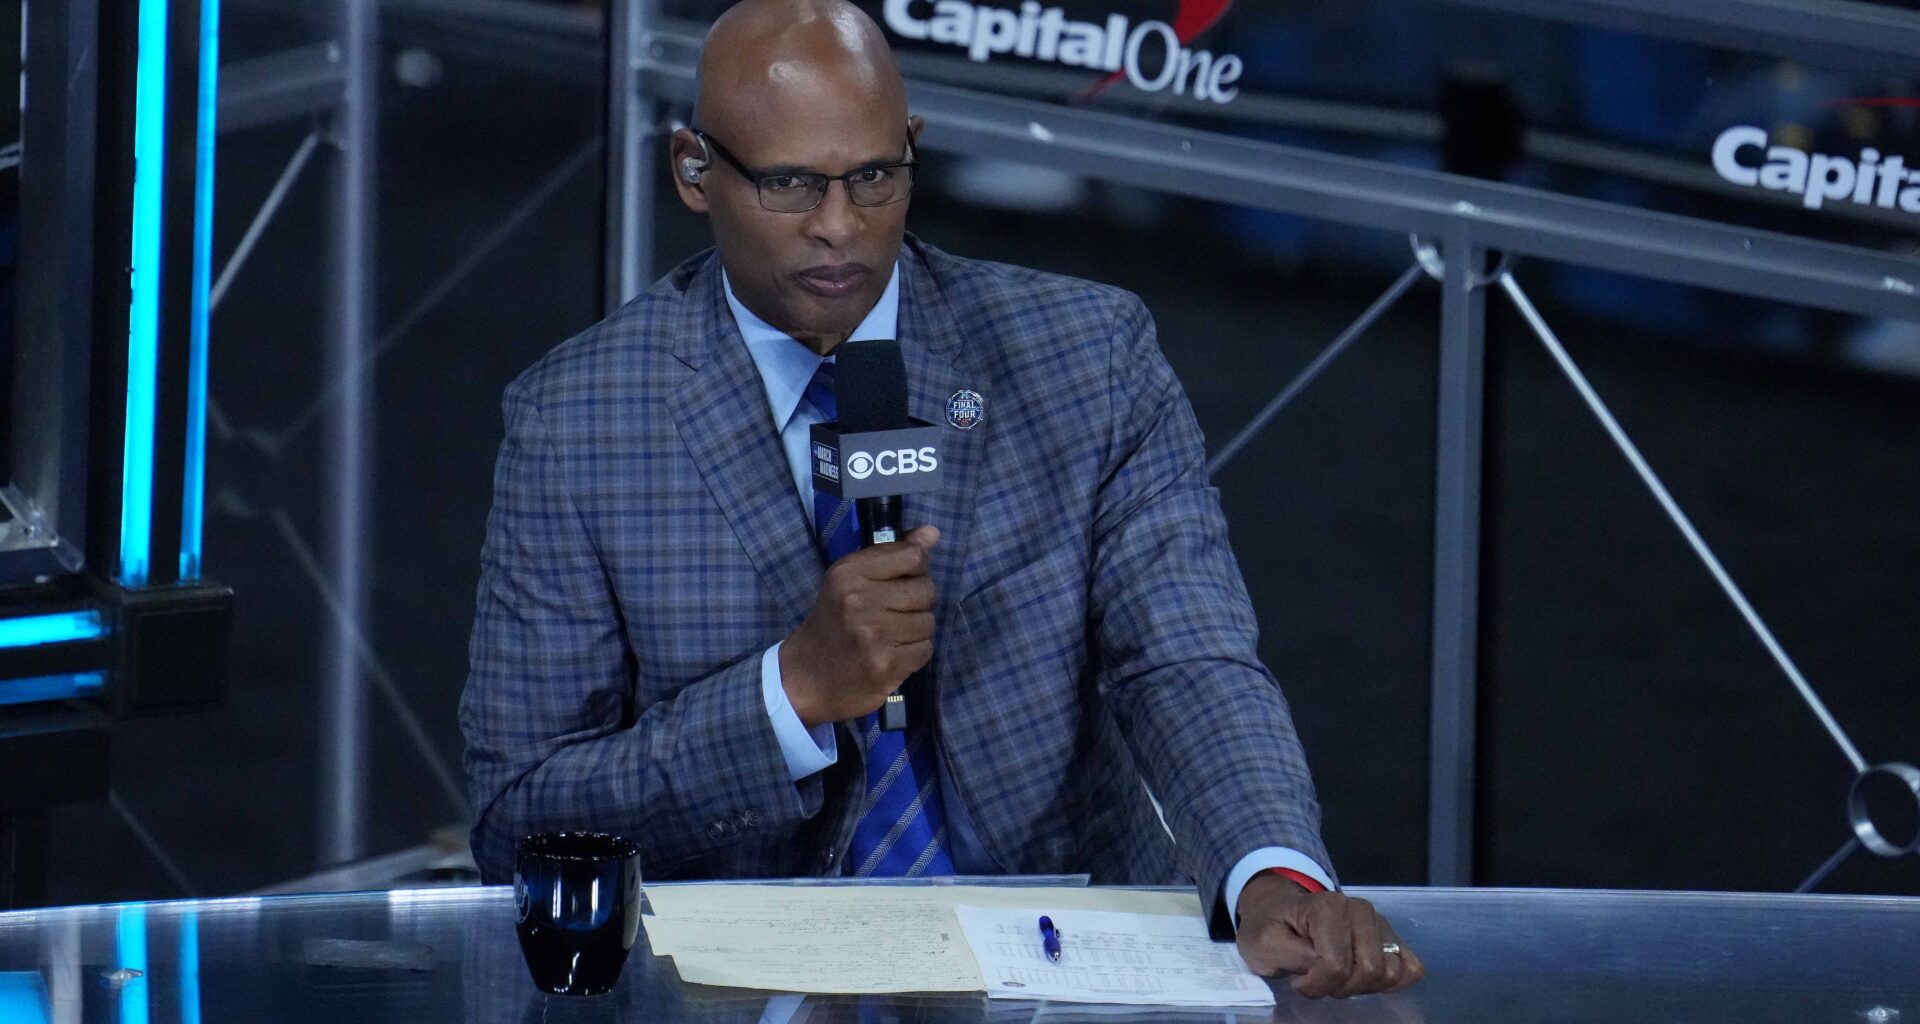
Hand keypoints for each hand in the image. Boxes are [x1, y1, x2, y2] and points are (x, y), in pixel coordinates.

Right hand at [781, 525, 939, 725]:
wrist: (805, 676)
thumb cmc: (832, 622)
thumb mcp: (851, 581)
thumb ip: (893, 554)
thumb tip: (932, 532)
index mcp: (849, 572)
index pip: (913, 555)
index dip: (916, 569)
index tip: (902, 581)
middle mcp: (859, 600)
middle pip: (926, 589)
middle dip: (917, 602)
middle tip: (893, 614)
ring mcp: (873, 634)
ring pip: (928, 621)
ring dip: (916, 630)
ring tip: (891, 636)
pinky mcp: (886, 665)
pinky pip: (925, 649)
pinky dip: (914, 653)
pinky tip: (892, 654)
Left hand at [1235, 874, 1425, 998]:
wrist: (1276, 912)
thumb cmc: (1269, 929)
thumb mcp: (1265, 945)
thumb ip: (1295, 958)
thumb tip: (1329, 968)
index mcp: (1329, 907)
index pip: (1336, 966)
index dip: (1316, 985)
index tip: (1297, 980)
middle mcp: (1361, 910)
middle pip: (1370, 970)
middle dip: (1341, 987)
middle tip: (1318, 979)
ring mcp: (1380, 923)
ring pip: (1391, 972)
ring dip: (1363, 986)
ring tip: (1338, 976)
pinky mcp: (1392, 937)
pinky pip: (1411, 968)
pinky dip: (1390, 983)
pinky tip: (1363, 980)